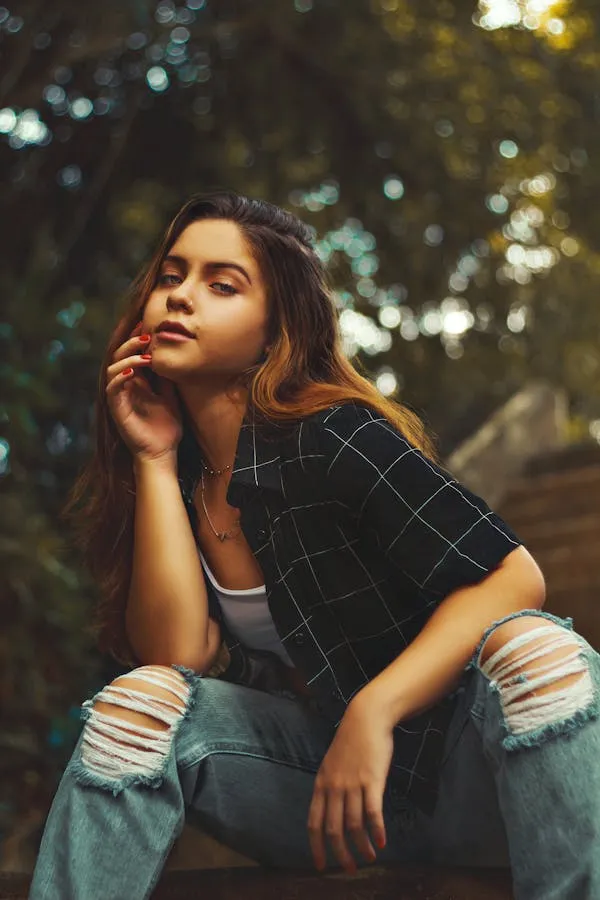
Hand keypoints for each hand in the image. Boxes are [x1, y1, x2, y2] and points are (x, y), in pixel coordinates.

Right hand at [105, 319, 183, 463]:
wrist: (162, 452)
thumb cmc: (166, 428)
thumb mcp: (170, 396)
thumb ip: (166, 378)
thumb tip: (170, 356)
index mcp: (136, 382)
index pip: (131, 354)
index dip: (136, 339)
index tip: (148, 326)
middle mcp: (125, 386)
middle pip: (119, 356)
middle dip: (131, 342)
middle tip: (147, 335)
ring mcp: (119, 397)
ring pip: (112, 369)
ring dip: (127, 359)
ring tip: (145, 355)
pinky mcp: (116, 409)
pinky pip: (112, 389)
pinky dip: (120, 377)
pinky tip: (133, 372)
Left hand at [307, 693, 394, 873]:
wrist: (365, 718)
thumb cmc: (351, 741)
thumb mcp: (332, 764)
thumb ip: (330, 786)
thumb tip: (331, 810)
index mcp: (321, 784)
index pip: (313, 823)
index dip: (317, 847)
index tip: (321, 865)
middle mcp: (334, 786)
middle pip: (333, 829)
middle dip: (340, 853)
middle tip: (350, 868)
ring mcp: (352, 784)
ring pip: (354, 825)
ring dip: (362, 846)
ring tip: (370, 857)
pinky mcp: (372, 781)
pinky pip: (372, 813)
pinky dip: (377, 831)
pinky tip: (382, 842)